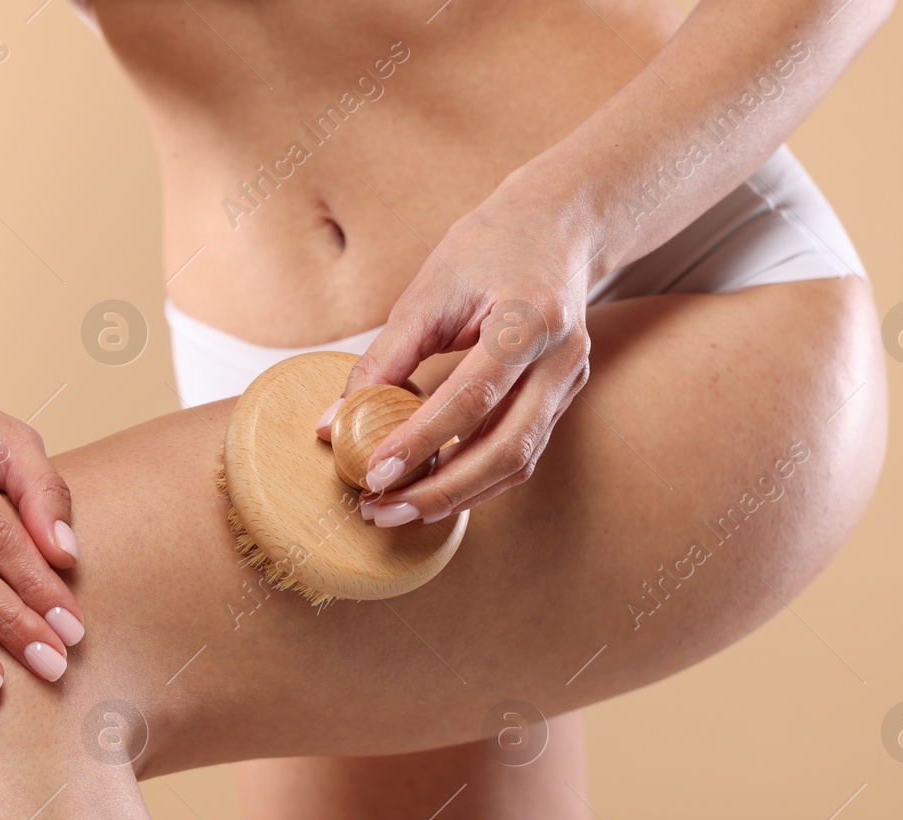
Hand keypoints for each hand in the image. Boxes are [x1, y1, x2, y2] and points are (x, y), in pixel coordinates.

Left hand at [318, 169, 595, 526]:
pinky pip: (521, 454)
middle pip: (507, 447)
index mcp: (530, 317)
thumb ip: (382, 358)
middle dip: (440, 490)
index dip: (421, 440)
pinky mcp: (564, 399)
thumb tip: (332, 423)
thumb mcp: (428, 290)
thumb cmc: (489, 247)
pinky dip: (475, 480)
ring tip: (397, 510)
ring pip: (518, 462)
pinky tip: (432, 489)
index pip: (473, 395)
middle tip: (381, 510)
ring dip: (456, 496)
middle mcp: (562, 357)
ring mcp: (570, 382)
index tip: (373, 472)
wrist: (558, 226)